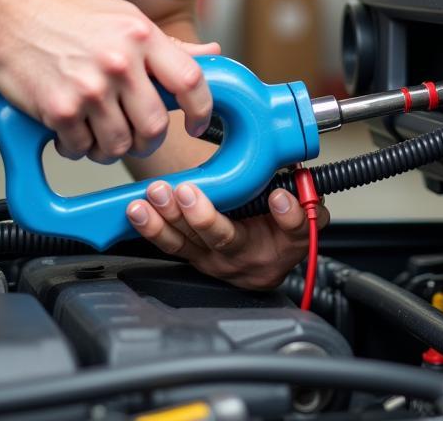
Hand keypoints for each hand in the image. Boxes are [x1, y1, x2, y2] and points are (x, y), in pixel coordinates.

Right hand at [0, 0, 216, 162]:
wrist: (6, 15)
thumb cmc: (65, 13)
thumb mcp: (125, 16)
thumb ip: (168, 45)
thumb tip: (210, 54)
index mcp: (142, 36)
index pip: (191, 81)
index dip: (201, 110)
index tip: (197, 124)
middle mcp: (120, 62)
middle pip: (155, 125)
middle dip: (150, 139)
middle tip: (140, 135)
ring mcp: (90, 89)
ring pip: (120, 145)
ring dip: (112, 146)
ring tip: (101, 130)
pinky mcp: (59, 111)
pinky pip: (81, 149)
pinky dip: (79, 147)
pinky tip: (72, 128)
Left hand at [126, 180, 329, 288]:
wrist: (262, 257)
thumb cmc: (281, 227)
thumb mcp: (304, 212)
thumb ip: (304, 195)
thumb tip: (291, 180)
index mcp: (284, 244)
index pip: (292, 231)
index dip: (286, 215)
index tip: (279, 197)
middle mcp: (248, 257)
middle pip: (226, 239)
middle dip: (203, 216)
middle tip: (188, 192)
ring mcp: (217, 261)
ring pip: (189, 242)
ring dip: (168, 218)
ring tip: (155, 195)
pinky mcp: (194, 257)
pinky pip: (171, 244)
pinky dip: (152, 227)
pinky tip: (139, 210)